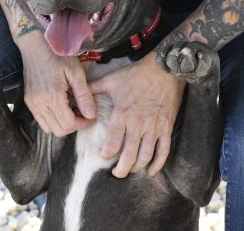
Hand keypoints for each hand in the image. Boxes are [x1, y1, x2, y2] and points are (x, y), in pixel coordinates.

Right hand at [20, 34, 96, 136]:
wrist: (35, 45)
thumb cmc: (57, 55)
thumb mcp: (76, 73)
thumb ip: (84, 96)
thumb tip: (91, 115)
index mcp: (52, 96)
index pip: (68, 124)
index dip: (83, 124)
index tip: (91, 116)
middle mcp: (39, 104)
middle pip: (59, 131)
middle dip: (74, 125)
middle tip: (84, 113)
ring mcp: (32, 104)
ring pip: (49, 128)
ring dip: (63, 124)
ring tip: (73, 109)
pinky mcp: (28, 101)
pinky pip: (41, 121)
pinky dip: (53, 120)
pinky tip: (62, 106)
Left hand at [89, 52, 185, 177]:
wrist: (163, 69)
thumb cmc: (136, 74)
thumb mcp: (111, 79)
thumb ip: (93, 89)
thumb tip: (77, 93)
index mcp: (122, 114)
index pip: (112, 143)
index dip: (106, 154)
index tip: (103, 157)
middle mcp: (138, 124)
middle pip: (129, 156)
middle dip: (121, 169)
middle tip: (116, 173)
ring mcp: (154, 128)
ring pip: (145, 156)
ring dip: (137, 168)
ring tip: (130, 171)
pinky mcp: (166, 127)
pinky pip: (163, 151)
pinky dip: (158, 164)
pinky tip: (151, 171)